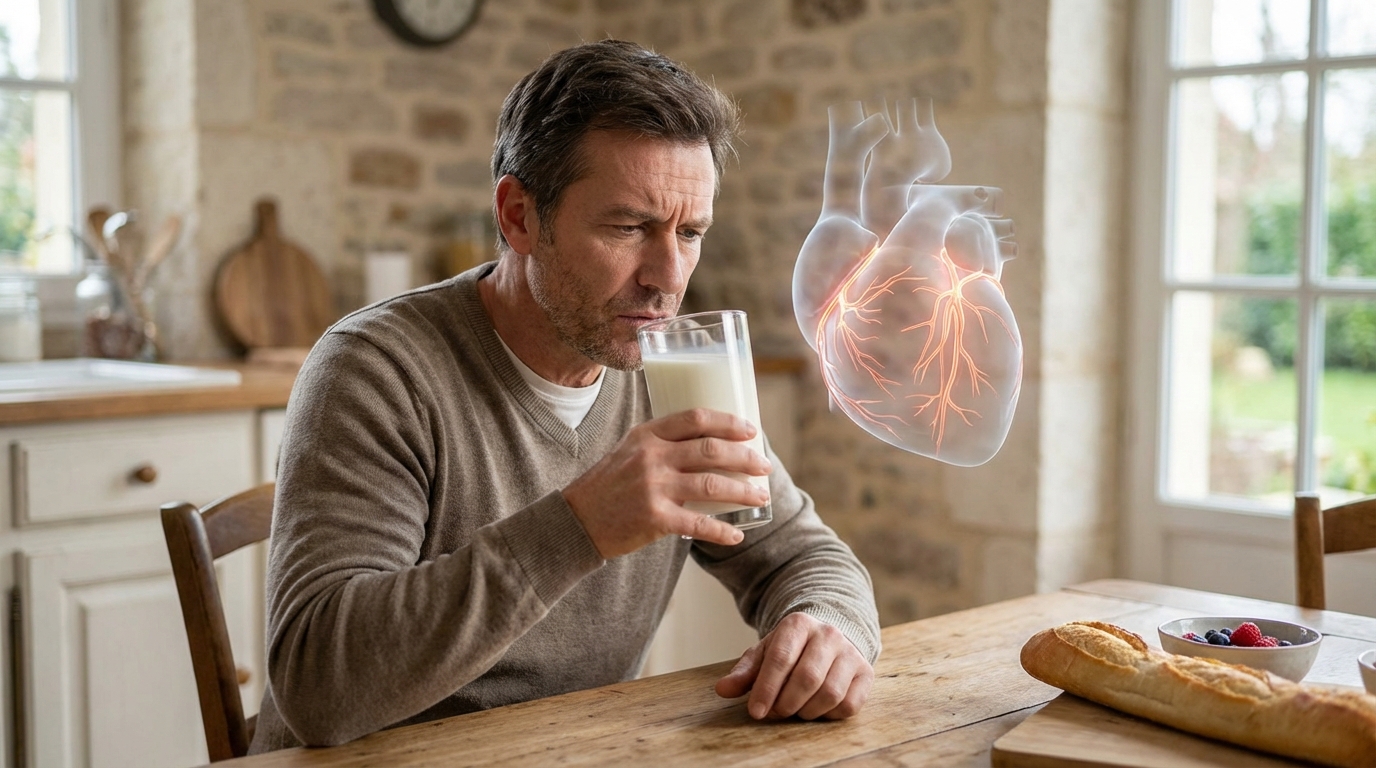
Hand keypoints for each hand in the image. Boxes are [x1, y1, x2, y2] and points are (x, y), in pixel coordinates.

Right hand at [562, 408, 771, 558]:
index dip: (728, 422)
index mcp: (647, 434)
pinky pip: (699, 524)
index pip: (696, 419)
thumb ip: (662, 444)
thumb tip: (710, 444)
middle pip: (711, 450)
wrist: (577, 521)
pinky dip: (722, 530)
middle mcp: (651, 456)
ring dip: (743, 491)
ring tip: (761, 496)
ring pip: (712, 485)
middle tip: (764, 466)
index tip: (750, 430)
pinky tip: (736, 534)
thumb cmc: (608, 485)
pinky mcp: (654, 519)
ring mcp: (653, 487)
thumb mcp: (629, 450)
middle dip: (745, 457)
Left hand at [715, 612, 872, 720]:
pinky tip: (816, 709)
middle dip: (786, 703)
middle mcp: (828, 634)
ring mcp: (851, 653)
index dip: (766, 689)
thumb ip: (744, 672)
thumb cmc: (791, 650)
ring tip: (795, 710)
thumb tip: (722, 689)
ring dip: (807, 711)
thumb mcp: (765, 653)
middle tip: (775, 712)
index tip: (755, 711)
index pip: (781, 658)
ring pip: (830, 693)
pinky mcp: (866, 673)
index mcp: (798, 624)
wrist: (828, 639)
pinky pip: (849, 705)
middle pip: (807, 678)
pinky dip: (829, 715)